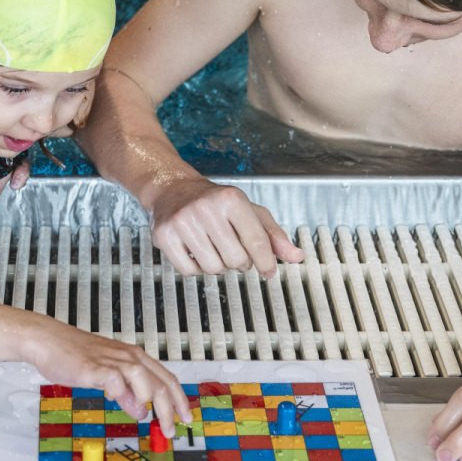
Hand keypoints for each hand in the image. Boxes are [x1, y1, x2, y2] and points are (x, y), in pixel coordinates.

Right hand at [21, 320, 192, 435]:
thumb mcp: (106, 377)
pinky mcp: (94, 367)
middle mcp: (128, 357)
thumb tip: (141, 411)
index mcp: (134, 357)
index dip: (179, 399)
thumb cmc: (75, 356)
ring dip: (149, 400)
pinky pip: (115, 380)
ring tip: (145, 416)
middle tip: (171, 430)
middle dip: (170, 409)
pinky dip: (120, 393)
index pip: (167, 378)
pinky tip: (115, 399)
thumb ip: (126, 393)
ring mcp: (111, 361)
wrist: (49, 341)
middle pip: (160, 382)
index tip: (185, 417)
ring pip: (143, 378)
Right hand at [150, 177, 303, 278]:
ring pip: (213, 269)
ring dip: (217, 265)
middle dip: (238, 261)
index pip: (256, 241)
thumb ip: (274, 235)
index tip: (268, 271)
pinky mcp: (165, 235)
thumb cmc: (214, 202)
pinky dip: (195, 268)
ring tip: (213, 248)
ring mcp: (183, 221)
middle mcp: (207, 208)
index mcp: (232, 199)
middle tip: (232, 249)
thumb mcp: (249, 211)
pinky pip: (189, 271)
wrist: (173, 189)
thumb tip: (296, 256)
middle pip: (236, 259)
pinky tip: (195, 251)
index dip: (266, 262)